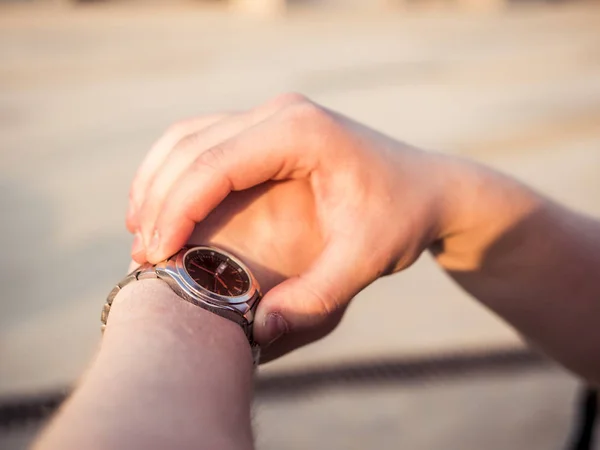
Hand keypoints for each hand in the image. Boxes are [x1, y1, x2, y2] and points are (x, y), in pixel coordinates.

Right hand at [126, 93, 456, 359]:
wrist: (427, 188)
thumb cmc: (401, 218)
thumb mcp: (367, 259)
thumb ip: (317, 297)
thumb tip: (259, 332)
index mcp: (300, 132)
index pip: (215, 164)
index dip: (176, 209)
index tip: (154, 255)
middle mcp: (280, 114)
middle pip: (192, 147)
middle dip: (158, 200)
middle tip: (143, 255)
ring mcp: (273, 117)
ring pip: (189, 137)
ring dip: (157, 181)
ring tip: (140, 230)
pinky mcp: (269, 130)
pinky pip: (204, 140)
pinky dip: (175, 171)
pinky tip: (164, 206)